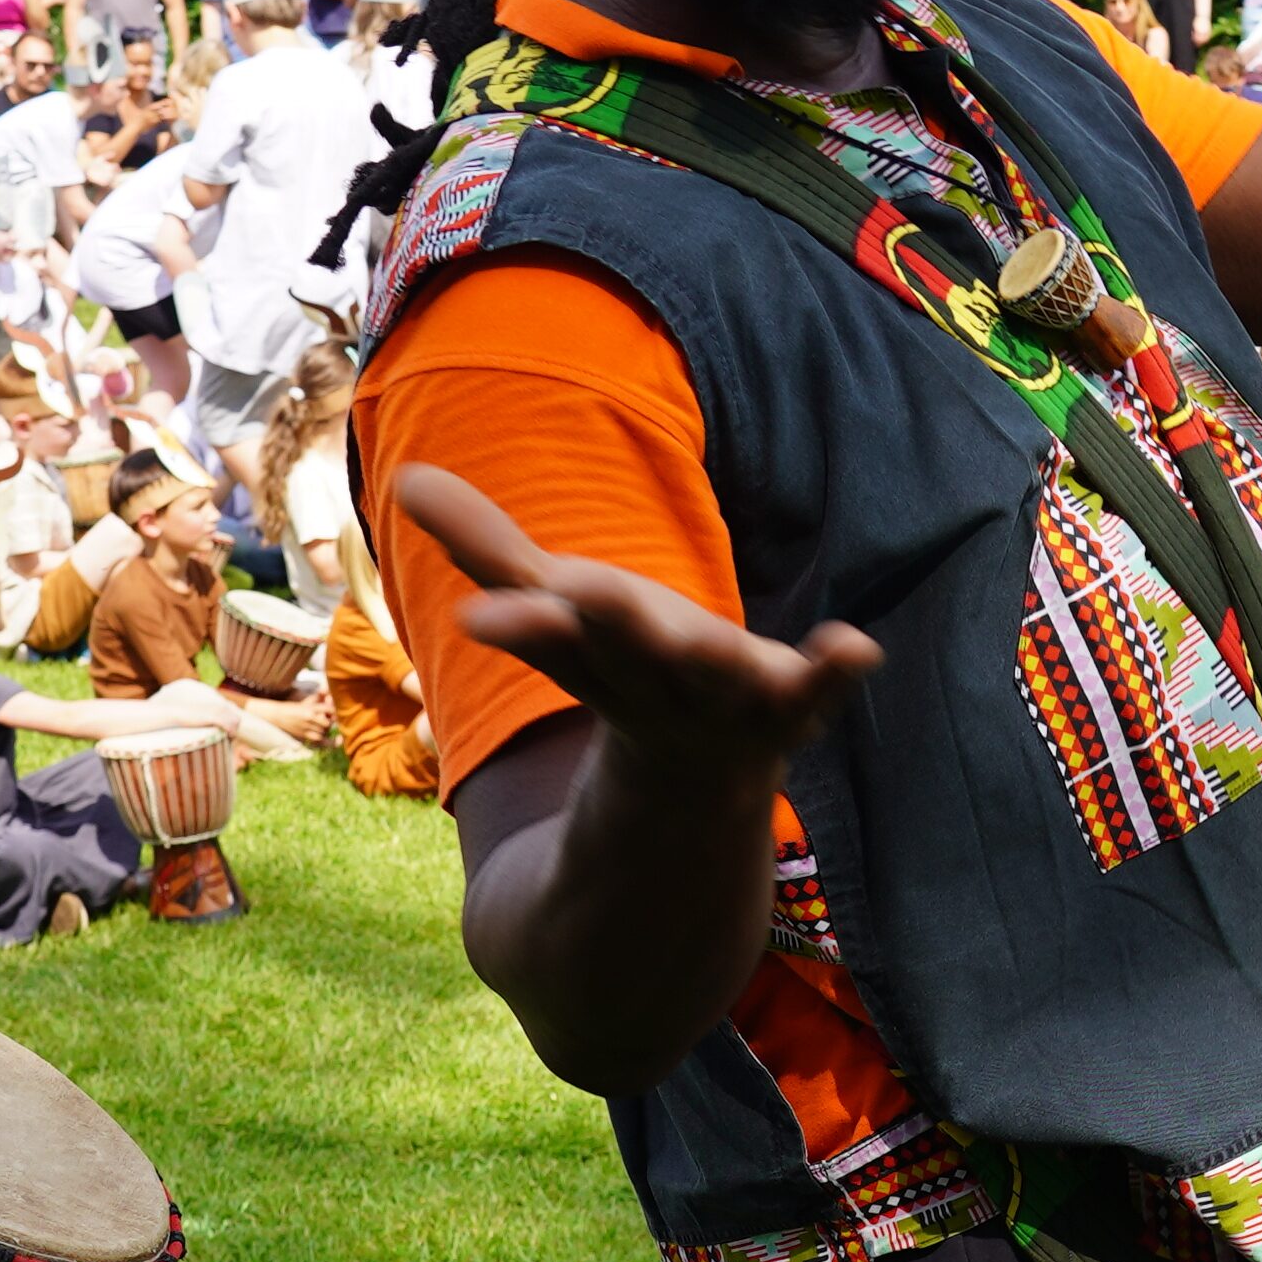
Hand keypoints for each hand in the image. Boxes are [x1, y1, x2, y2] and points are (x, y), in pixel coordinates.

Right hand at [390, 462, 880, 793]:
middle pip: (628, 655)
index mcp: (593, 657)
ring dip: (713, 661)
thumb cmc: (621, 671)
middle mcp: (655, 683)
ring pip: (714, 678)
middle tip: (579, 594)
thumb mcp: (554, 609)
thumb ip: (489, 548)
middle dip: (610, 626)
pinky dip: (834, 674)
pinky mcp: (788, 708)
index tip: (481, 617)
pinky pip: (815, 693)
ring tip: (712, 641)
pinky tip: (857, 646)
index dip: (524, 625)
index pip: (551, 639)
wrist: (694, 784)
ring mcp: (725, 701)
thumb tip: (404, 477)